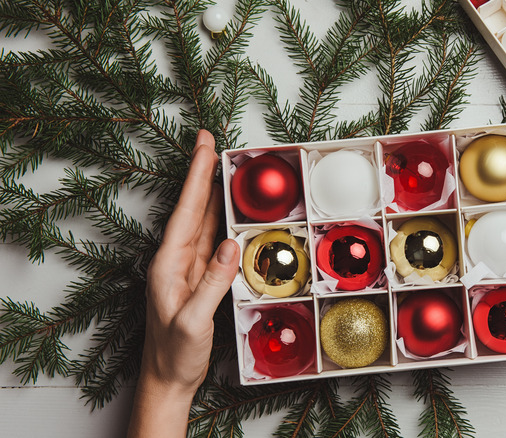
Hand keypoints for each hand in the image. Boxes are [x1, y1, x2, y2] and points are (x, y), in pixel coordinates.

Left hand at [128, 130, 239, 436]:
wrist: (167, 378)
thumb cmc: (173, 354)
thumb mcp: (193, 320)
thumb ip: (213, 282)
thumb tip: (232, 244)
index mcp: (168, 264)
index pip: (187, 212)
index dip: (197, 178)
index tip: (205, 148)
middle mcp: (175, 260)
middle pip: (193, 208)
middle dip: (202, 173)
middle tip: (211, 142)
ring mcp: (187, 268)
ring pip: (203, 221)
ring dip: (212, 192)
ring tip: (223, 166)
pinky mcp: (198, 278)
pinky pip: (212, 241)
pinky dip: (220, 219)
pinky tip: (228, 210)